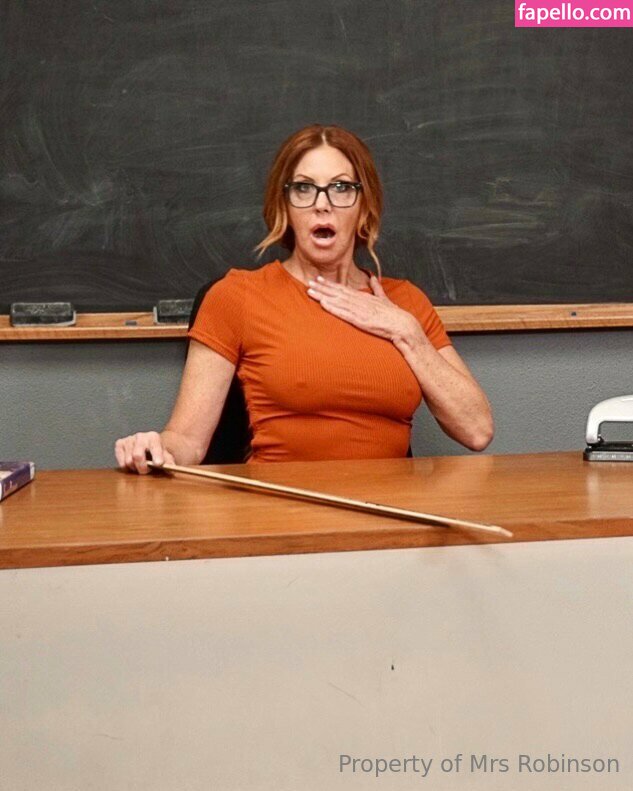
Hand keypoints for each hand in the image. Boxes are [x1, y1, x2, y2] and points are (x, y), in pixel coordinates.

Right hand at [114, 431, 174, 474]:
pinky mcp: (120, 444)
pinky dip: (126, 467)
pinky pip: (121, 461)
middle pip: (137, 455)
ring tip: (140, 467)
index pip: (154, 447)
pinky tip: (132, 465)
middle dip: (142, 467)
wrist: (149, 449)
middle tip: (146, 472)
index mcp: (154, 437)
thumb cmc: (158, 455)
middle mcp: (140, 436)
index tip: (158, 464)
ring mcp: (129, 439)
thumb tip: (172, 468)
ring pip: (128, 460)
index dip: (157, 456)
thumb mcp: (166, 458)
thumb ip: (169, 463)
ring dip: (134, 468)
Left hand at [306, 274, 423, 344]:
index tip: (319, 279)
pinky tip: (323, 304)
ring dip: (322, 296)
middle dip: (322, 287)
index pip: (343, 288)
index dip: (330, 284)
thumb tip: (372, 278)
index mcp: (364, 296)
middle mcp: (360, 300)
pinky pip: (343, 313)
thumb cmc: (394, 314)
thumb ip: (377, 288)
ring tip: (310, 291)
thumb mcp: (384, 298)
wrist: (403, 325)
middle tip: (309, 281)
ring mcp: (359, 310)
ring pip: (337, 300)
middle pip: (337, 292)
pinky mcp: (360, 320)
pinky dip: (332, 308)